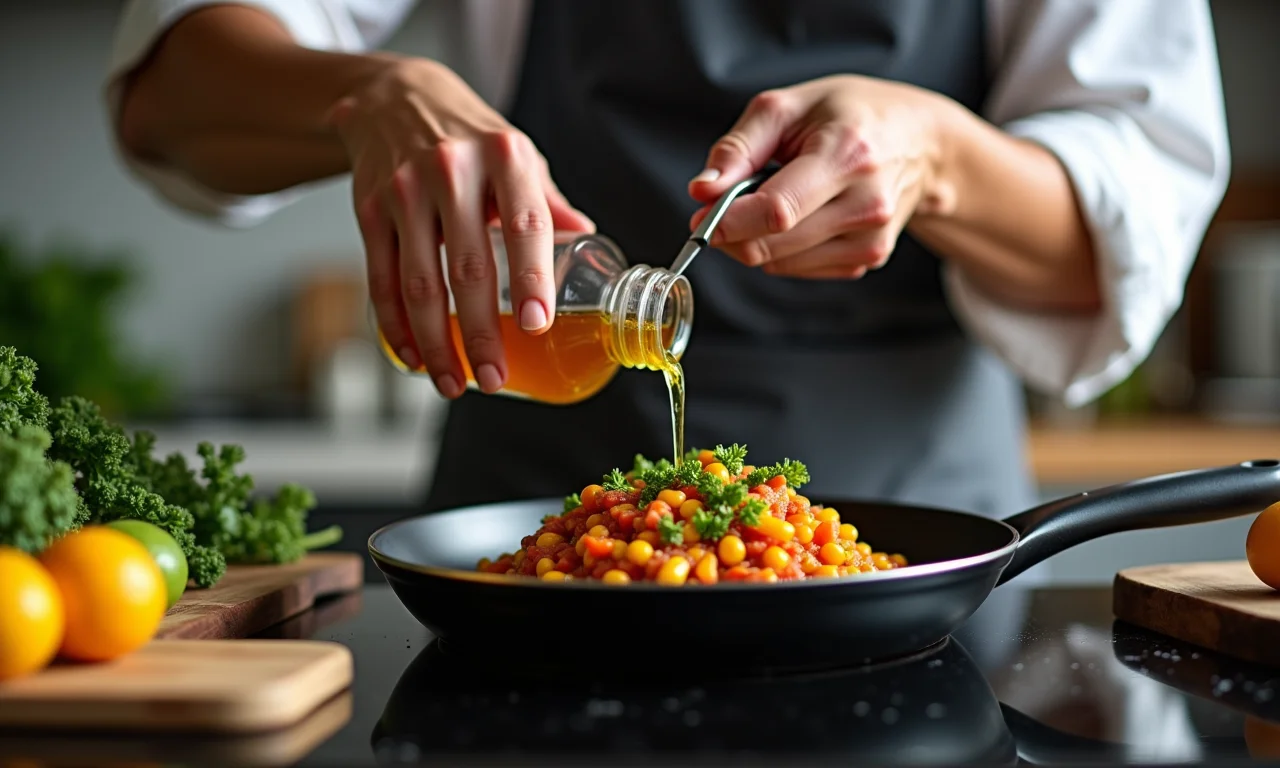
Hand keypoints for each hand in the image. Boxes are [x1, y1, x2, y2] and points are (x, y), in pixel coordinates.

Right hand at [328, 58, 593, 397]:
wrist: (394, 97)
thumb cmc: (471, 139)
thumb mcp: (518, 156)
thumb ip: (550, 205)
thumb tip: (595, 249)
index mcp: (505, 157)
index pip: (524, 226)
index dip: (532, 281)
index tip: (537, 327)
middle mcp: (453, 171)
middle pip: (468, 269)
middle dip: (481, 334)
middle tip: (495, 379)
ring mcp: (405, 191)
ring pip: (419, 284)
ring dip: (437, 343)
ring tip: (455, 383)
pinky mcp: (369, 209)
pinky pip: (381, 280)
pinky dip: (395, 326)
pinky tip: (413, 358)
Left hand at [688, 76, 953, 279]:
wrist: (920, 141)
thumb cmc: (851, 115)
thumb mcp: (788, 107)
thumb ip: (738, 148)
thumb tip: (702, 191)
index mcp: (848, 156)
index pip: (777, 211)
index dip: (729, 221)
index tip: (699, 218)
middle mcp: (866, 204)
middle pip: (773, 244)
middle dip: (733, 231)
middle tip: (723, 205)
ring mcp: (871, 239)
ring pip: (780, 264)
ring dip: (757, 239)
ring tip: (777, 197)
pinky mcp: (869, 259)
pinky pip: (798, 269)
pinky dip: (782, 249)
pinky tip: (801, 215)